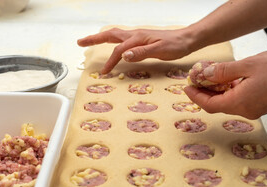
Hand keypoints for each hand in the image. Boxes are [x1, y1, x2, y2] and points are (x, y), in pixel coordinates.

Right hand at [77, 27, 193, 73]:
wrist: (186, 39)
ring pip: (115, 35)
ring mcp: (138, 36)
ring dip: (101, 38)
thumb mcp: (160, 50)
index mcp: (137, 38)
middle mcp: (135, 34)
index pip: (118, 50)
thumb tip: (124, 55)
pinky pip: (122, 39)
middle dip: (94, 39)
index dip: (110, 61)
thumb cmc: (175, 45)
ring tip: (90, 41)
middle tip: (80, 42)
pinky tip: (112, 45)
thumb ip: (142, 52)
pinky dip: (112, 40)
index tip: (104, 72)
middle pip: (110, 35)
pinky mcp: (141, 40)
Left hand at [184, 49, 266, 118]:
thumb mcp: (247, 65)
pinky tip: (227, 79)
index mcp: (239, 103)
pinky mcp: (261, 105)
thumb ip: (223, 72)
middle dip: (204, 93)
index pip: (209, 105)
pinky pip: (238, 100)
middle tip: (196, 79)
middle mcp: (245, 111)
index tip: (187, 87)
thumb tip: (205, 75)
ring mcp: (254, 109)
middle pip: (217, 105)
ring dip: (217, 91)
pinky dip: (229, 91)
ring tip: (209, 76)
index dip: (195, 96)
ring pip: (227, 102)